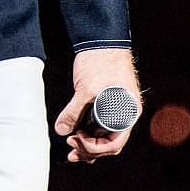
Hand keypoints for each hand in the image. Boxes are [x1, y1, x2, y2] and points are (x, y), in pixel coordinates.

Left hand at [53, 48, 141, 163]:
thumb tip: (62, 130)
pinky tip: (75, 133)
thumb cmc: (101, 61)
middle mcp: (125, 114)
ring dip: (88, 143)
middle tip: (70, 149)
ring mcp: (116, 109)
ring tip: (71, 145)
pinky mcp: (106, 104)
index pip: (114, 144)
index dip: (93, 148)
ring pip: (104, 136)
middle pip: (109, 144)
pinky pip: (99, 125)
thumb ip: (73, 111)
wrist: (102, 40)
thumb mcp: (85, 89)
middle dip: (89, 150)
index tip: (76, 140)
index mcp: (127, 113)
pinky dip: (88, 131)